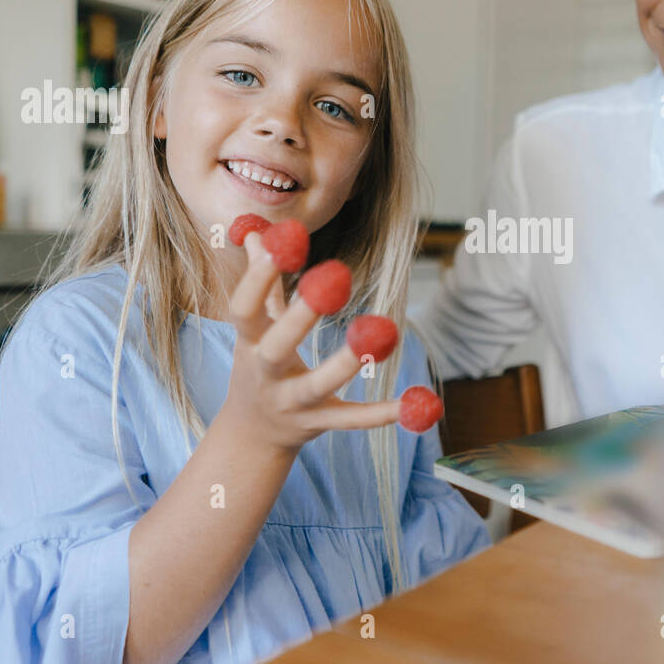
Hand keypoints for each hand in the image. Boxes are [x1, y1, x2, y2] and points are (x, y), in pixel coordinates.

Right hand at [217, 231, 400, 450]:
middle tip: (334, 278)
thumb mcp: (254, 326)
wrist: (253, 432)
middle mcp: (264, 374)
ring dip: (348, 362)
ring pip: (317, 386)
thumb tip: (254, 231)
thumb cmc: (259, 362)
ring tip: (384, 333)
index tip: (278, 244)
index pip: (244, 309)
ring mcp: (291, 403)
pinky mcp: (320, 424)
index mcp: (247, 342)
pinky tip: (419, 402)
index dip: (257, 278)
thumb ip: (261, 280)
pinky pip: (352, 419)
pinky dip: (383, 412)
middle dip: (300, 316)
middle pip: (276, 346)